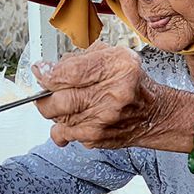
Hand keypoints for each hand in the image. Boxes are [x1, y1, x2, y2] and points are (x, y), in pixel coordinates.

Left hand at [32, 42, 168, 148]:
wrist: (153, 114)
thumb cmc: (131, 83)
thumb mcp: (113, 56)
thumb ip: (79, 59)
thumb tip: (47, 68)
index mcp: (118, 67)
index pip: (70, 72)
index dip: (48, 72)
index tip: (40, 70)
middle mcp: (113, 94)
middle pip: (59, 99)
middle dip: (45, 94)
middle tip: (46, 88)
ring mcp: (104, 119)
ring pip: (57, 117)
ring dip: (55, 110)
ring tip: (66, 102)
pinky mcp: (96, 137)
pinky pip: (63, 133)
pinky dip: (61, 126)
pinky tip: (72, 117)